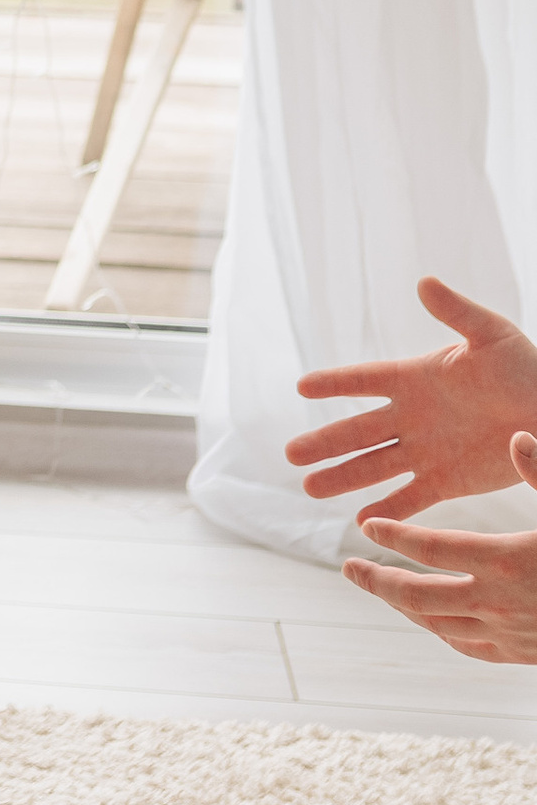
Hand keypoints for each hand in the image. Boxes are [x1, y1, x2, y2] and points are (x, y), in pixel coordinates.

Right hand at [287, 278, 536, 511]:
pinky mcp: (448, 481)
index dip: (334, 383)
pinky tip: (362, 522)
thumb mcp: (492, 335)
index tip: (301, 387)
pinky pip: (410, 498)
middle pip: (358, 431)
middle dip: (324, 444)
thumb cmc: (528, 368)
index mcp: (417, 378)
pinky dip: (387, 511)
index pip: (364, 381)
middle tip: (290, 455)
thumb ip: (457, 312)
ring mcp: (427, 451)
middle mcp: (413, 416)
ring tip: (309, 488)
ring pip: (374, 467)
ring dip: (343, 478)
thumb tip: (424, 282)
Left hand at [345, 438, 536, 662]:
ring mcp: (510, 635)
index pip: (433, 548)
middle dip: (378, 581)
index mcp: (509, 561)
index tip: (367, 525)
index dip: (396, 535)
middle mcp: (500, 603)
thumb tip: (517, 436)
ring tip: (380, 589)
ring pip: (438, 625)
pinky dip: (441, 631)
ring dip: (404, 606)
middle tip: (348, 568)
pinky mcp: (522, 656)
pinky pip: (467, 647)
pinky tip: (431, 621)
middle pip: (419, 595)